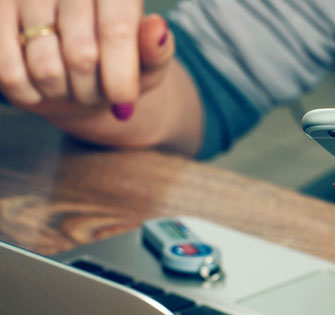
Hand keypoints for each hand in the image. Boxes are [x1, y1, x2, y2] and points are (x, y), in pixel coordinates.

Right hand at [0, 0, 173, 120]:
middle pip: (81, 55)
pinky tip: (42, 87)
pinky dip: (30, 93)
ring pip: (45, 67)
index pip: (116, 31)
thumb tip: (157, 29)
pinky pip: (9, 73)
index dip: (120, 75)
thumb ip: (157, 50)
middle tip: (97, 94)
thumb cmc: (119, 63)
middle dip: (93, 90)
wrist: (75, 65)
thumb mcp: (148, 62)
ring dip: (63, 93)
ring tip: (71, 87)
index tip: (124, 104)